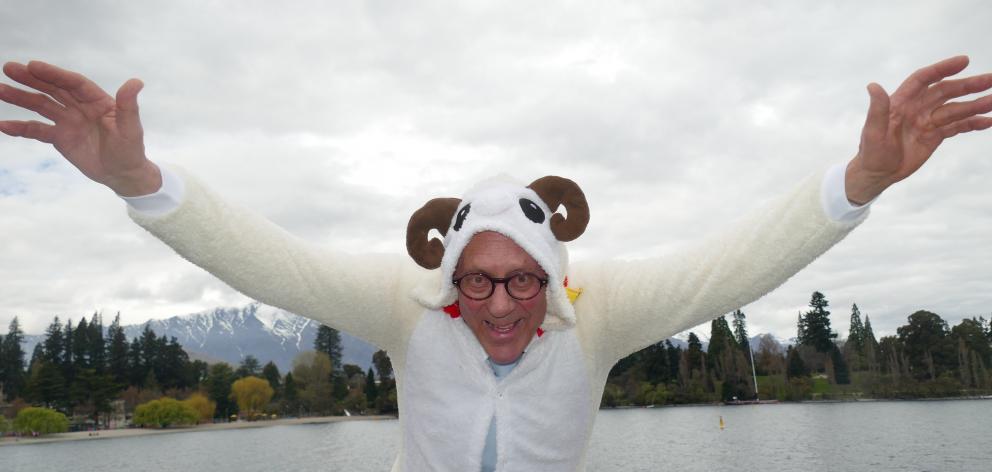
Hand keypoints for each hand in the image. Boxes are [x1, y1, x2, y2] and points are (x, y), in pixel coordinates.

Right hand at [0, 61, 160, 195]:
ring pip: (41, 105)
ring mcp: (68, 121)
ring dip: (21, 98)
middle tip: (9, 68)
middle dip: (32, 79)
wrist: (122, 174)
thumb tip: (136, 82)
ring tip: (0, 90)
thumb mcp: (131, 129)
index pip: (74, 83)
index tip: (33, 65)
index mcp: (98, 101)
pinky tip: (3, 125)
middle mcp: (80, 107)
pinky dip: (21, 127)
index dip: (55, 74)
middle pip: (53, 89)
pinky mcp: (60, 137)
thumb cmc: (131, 150)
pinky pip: (37, 130)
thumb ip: (129, 106)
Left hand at [846, 55, 991, 203]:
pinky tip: (988, 121)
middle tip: (990, 79)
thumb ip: (877, 110)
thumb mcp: (872, 132)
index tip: (964, 61)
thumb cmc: (871, 152)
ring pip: (955, 109)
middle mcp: (917, 108)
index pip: (923, 79)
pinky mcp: (935, 135)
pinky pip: (957, 126)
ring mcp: (928, 121)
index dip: (942, 69)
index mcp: (901, 102)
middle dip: (967, 85)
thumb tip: (872, 86)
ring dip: (975, 104)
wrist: (877, 173)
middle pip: (945, 91)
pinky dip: (973, 123)